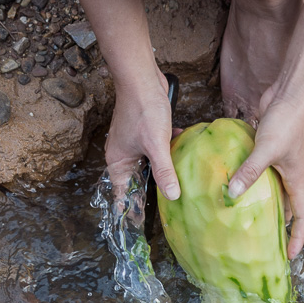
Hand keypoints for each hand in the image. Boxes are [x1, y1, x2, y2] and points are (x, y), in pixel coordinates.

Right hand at [104, 71, 180, 200]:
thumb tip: (172, 196)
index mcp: (119, 160)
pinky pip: (159, 149)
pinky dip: (170, 151)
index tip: (138, 223)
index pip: (122, 192)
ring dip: (164, 171)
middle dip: (152, 191)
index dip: (131, 207)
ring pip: (151, 164)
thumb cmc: (143, 110)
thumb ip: (164, 171)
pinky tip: (184, 151)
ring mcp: (136, 143)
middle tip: (167, 207)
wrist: (142, 79)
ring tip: (179, 186)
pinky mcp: (148, 132)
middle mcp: (125, 154)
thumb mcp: (156, 144)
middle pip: (138, 179)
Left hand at [228, 88, 303, 258]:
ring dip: (263, 202)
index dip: (298, 237)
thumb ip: (250, 172)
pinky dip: (250, 179)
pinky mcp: (269, 148)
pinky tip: (233, 183)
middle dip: (280, 225)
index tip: (289, 255)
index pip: (303, 216)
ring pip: (273, 189)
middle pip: (288, 206)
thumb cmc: (288, 123)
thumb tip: (232, 194)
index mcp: (297, 180)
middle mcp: (291, 174)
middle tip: (265, 241)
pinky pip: (261, 170)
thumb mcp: (268, 150)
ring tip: (246, 217)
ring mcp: (281, 161)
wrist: (292, 94)